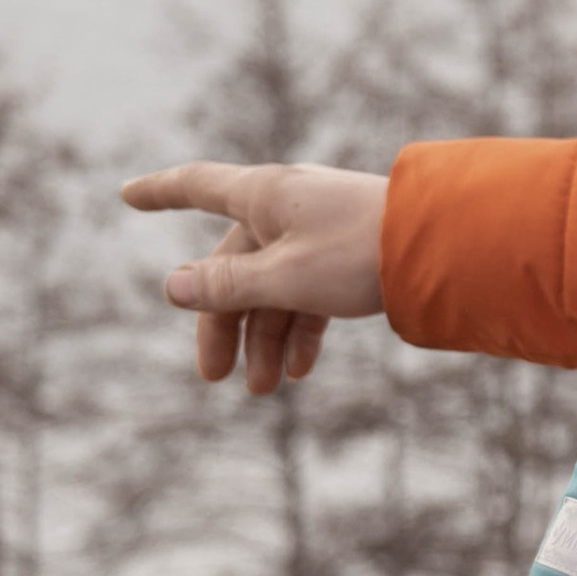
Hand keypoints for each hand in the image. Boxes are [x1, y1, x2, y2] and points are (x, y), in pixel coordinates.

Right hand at [122, 161, 389, 392]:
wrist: (449, 246)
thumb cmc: (362, 252)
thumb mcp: (284, 276)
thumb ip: (227, 285)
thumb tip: (172, 287)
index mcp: (265, 195)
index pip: (196, 186)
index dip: (160, 192)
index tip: (127, 194)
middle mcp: (289, 207)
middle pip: (235, 263)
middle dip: (224, 322)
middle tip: (214, 377)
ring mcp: (321, 231)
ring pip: (275, 285)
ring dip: (266, 337)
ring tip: (264, 389)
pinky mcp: (352, 254)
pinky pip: (312, 293)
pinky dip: (303, 329)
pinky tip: (302, 370)